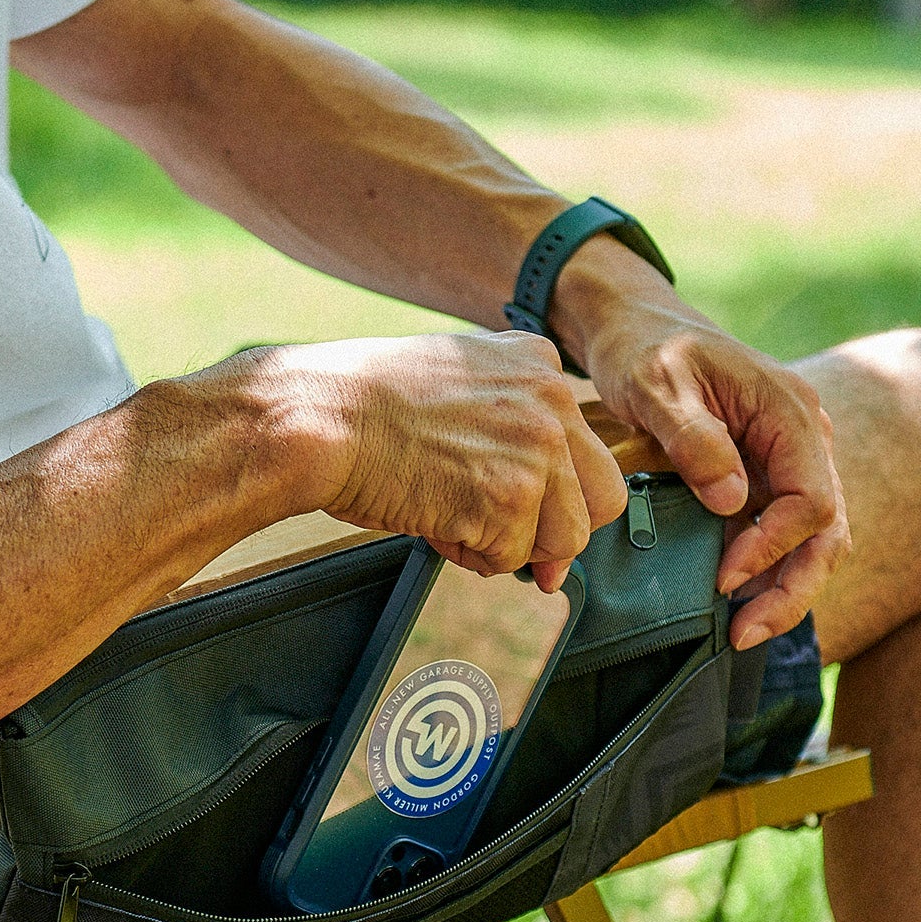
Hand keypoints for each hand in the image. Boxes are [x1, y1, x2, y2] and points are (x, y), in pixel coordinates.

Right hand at [257, 332, 628, 591]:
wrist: (317, 417)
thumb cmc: (363, 407)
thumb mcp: (455, 384)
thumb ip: (509, 427)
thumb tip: (545, 508)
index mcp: (539, 362)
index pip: (587, 449)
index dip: (555, 495)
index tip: (519, 507)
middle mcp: (551, 398)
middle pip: (602, 497)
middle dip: (558, 533)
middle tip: (509, 543)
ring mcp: (536, 447)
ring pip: (564, 538)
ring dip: (510, 547)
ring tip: (453, 523)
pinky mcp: (510, 496)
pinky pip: (511, 559)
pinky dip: (471, 557)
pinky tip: (433, 523)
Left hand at [552, 234, 850, 648]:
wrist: (639, 330)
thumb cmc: (645, 351)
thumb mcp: (657, 385)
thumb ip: (694, 439)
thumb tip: (733, 502)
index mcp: (789, 411)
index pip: (811, 497)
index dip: (773, 545)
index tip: (723, 574)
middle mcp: (804, 437)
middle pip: (827, 529)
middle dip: (792, 587)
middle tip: (744, 633)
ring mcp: (790, 458)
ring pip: (814, 538)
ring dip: (784, 588)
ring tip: (741, 631)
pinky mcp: (769, 476)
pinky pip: (784, 531)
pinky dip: (767, 569)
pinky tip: (735, 600)